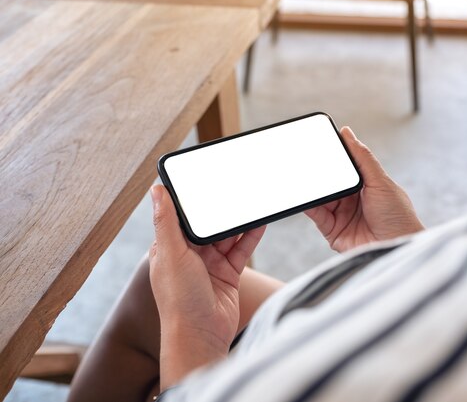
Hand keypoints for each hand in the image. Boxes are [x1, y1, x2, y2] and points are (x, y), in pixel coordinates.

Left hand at [148, 185, 264, 388]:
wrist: (202, 335)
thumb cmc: (179, 300)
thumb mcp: (171, 254)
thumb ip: (166, 221)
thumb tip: (155, 190)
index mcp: (169, 248)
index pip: (181, 218)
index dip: (193, 202)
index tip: (204, 182)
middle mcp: (189, 256)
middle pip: (207, 226)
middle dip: (219, 211)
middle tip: (234, 190)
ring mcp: (210, 265)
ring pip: (226, 237)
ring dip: (237, 223)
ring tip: (249, 203)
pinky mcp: (228, 274)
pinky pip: (241, 250)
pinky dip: (250, 237)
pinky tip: (259, 223)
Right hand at [305, 127, 422, 252]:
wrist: (397, 247)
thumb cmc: (398, 217)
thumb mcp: (380, 181)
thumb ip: (362, 157)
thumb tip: (347, 133)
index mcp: (366, 185)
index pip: (345, 167)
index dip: (333, 157)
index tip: (320, 144)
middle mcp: (353, 200)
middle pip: (330, 182)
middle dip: (319, 173)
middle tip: (306, 161)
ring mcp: (342, 215)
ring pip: (321, 197)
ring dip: (313, 189)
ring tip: (303, 177)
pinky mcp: (332, 231)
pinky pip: (316, 214)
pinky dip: (308, 205)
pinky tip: (305, 196)